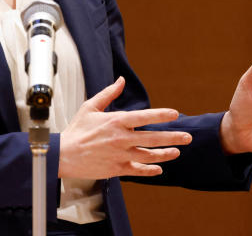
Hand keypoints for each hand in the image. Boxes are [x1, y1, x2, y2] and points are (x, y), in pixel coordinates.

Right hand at [58, 76, 192, 178]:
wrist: (64, 155)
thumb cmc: (77, 130)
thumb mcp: (90, 107)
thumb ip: (109, 94)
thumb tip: (121, 80)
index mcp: (116, 121)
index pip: (145, 117)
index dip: (162, 115)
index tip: (175, 114)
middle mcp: (122, 139)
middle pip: (153, 138)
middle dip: (173, 138)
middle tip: (187, 137)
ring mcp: (121, 155)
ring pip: (149, 156)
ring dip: (165, 154)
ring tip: (176, 152)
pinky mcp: (117, 169)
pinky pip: (138, 171)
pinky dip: (150, 170)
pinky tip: (159, 169)